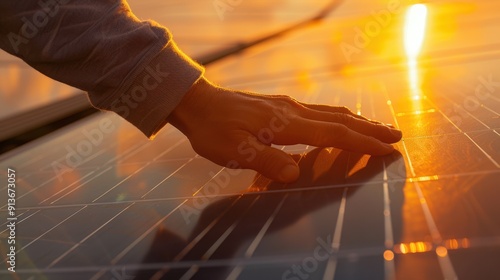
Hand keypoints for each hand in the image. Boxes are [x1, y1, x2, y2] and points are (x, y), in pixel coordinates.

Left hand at [167, 77, 401, 182]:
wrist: (197, 103)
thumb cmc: (213, 130)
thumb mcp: (233, 151)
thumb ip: (265, 161)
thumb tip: (294, 174)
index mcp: (286, 124)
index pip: (333, 134)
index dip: (362, 142)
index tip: (387, 149)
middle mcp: (292, 111)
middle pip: (340, 119)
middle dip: (370, 129)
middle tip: (396, 135)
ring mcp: (287, 106)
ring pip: (331, 112)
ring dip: (357, 121)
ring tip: (377, 128)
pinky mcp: (280, 106)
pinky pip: (318, 111)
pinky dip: (338, 118)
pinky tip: (337, 121)